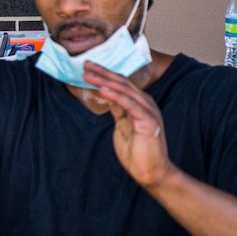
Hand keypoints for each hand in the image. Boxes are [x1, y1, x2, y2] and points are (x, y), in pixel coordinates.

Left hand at [83, 61, 171, 188]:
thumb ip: (118, 109)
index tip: (88, 68)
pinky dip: (116, 95)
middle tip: (86, 64)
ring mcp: (148, 111)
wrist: (150, 171)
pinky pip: (130, 105)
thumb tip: (108, 95)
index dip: (104, 74)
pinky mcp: (148, 121)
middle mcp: (146, 103)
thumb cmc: (137, 150)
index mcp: (140, 103)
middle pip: (122, 83)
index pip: (121, 84)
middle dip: (102, 73)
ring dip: (106, 81)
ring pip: (125, 90)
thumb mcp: (123, 125)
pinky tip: (103, 89)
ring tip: (89, 75)